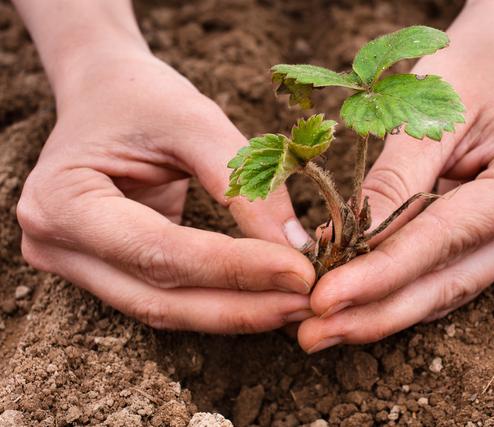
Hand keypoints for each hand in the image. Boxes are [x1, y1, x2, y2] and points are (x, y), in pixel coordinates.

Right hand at [17, 49, 315, 332]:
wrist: (103, 93)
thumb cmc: (142, 97)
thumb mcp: (194, 121)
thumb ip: (244, 183)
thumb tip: (295, 247)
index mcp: (63, 200)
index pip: (160, 252)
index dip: (234, 268)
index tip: (299, 270)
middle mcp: (56, 245)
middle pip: (160, 298)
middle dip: (241, 306)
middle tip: (307, 299)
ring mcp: (75, 266)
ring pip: (163, 310)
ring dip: (234, 313)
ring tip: (295, 304)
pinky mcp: (105, 272)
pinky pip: (166, 299)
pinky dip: (217, 302)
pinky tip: (264, 298)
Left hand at [299, 0, 493, 351]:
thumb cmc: (466, 71)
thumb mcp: (425, 113)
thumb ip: (391, 181)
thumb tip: (345, 245)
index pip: (443, 240)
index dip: (380, 275)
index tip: (323, 300)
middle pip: (448, 282)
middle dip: (376, 312)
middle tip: (313, 334)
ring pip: (446, 290)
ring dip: (382, 312)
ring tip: (323, 330)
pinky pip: (446, 275)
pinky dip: (399, 290)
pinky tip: (355, 304)